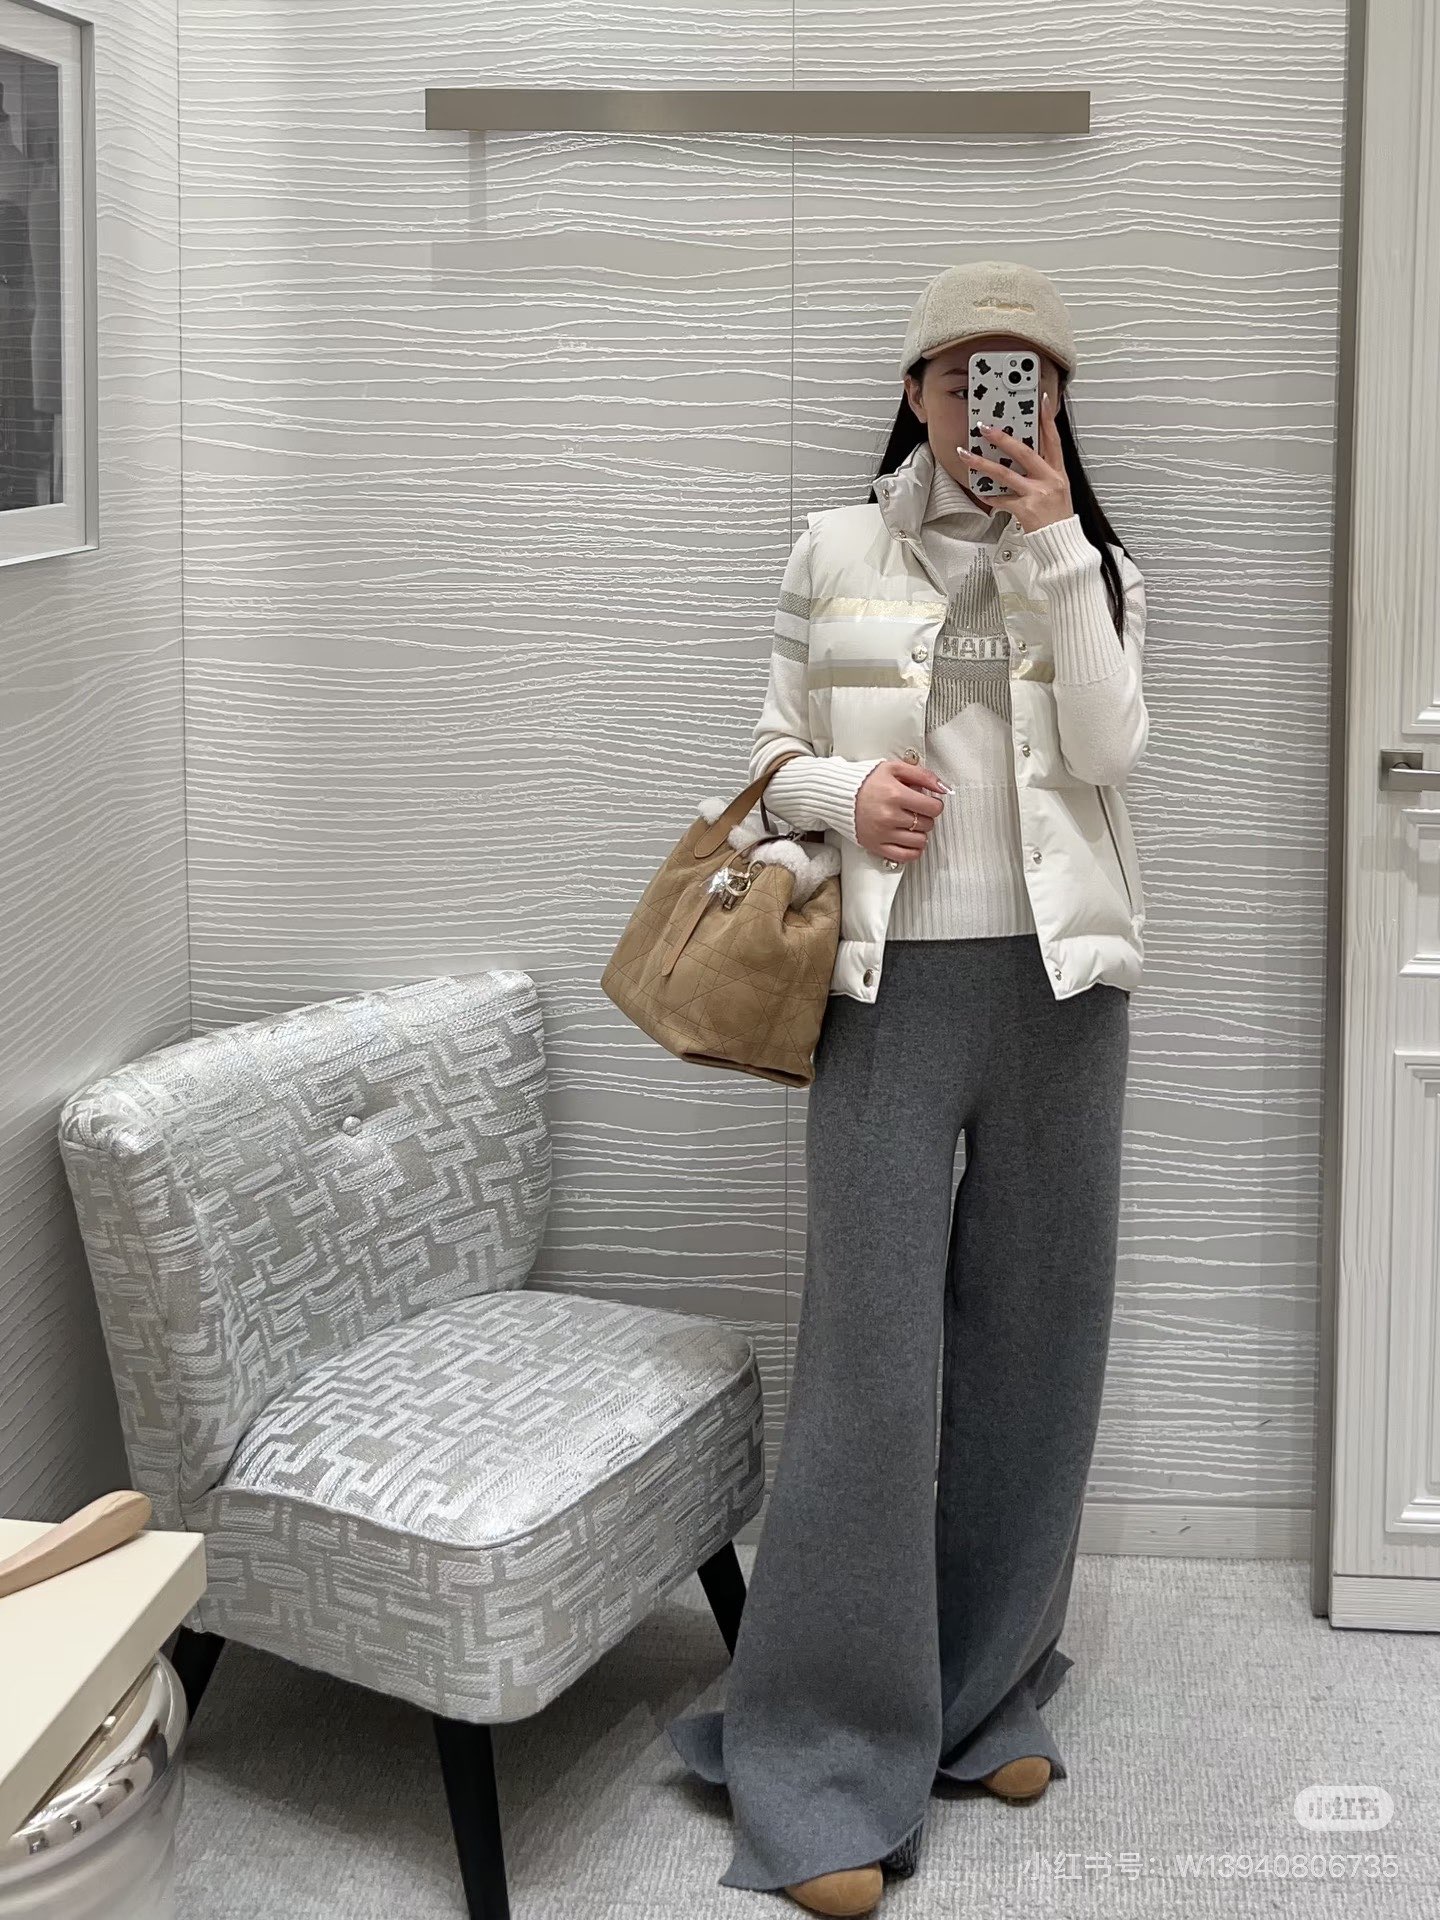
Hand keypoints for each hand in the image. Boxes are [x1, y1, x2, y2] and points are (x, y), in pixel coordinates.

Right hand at [855, 760, 947, 861]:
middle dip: (925, 817)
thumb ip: (922, 775)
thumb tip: (943, 787)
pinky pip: (905, 856)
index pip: (933, 808)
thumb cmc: (866, 781)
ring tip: (912, 824)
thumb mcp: (894, 768)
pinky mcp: (876, 846)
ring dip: (920, 833)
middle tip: (916, 811)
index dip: (935, 805)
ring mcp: (882, 833)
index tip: (929, 803)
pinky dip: (913, 851)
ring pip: (919, 841)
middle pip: (927, 824)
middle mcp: (889, 816)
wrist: (839, 795)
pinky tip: (910, 841)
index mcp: (895, 795)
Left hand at [954, 389, 1073, 533]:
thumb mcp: (1058, 489)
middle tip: (985, 428)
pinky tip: (979, 491)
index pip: (1054, 439)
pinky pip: (1001, 500)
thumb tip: (1023, 458)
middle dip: (1002, 438)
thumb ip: (1043, 472)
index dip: (1048, 419)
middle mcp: (1049, 479)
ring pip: (1005, 474)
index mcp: (1058, 472)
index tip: (1042, 401)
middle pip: (1024, 452)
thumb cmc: (1057, 516)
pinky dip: (989, 496)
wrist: (1061, 541)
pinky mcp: (1026, 509)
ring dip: (982, 464)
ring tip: (966, 455)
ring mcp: (1037, 494)